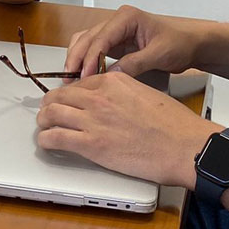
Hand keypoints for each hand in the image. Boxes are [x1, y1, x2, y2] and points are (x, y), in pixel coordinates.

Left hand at [36, 72, 208, 186]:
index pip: (78, 83)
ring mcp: (93, 119)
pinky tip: (47, 143)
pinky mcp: (91, 144)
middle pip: (59, 95)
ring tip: (44, 127)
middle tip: (49, 113)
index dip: (69, 94)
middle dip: (50, 104)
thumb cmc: (174, 125)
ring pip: (50, 113)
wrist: (184, 146)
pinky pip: (55, 138)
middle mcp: (99, 96)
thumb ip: (123, 94)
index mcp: (114, 81)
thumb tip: (113, 103)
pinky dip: (46, 140)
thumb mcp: (146, 94)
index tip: (66, 101)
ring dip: (44, 121)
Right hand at [63, 5, 198, 77]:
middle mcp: (116, 21)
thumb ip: (135, 63)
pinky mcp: (114, 43)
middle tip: (70, 80)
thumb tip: (111, 75)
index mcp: (126, 17)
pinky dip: (84, 61)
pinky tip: (81, 75)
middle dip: (77, 59)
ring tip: (71, 79)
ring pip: (85, 42)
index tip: (85, 75)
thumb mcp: (159, 54)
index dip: (90, 57)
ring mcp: (113, 31)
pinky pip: (92, 49)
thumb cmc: (179, 42)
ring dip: (77, 59)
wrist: (190, 44)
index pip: (101, 37)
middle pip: (87, 38)